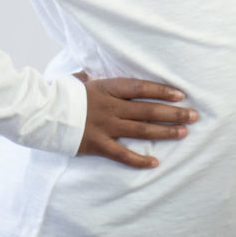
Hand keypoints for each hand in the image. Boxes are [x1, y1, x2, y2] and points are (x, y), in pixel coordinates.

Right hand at [72, 71, 197, 168]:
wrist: (42, 113)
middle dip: (173, 112)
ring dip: (164, 131)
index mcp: (107, 88)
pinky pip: (123, 154)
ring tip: (184, 132)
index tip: (181, 94)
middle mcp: (110, 106)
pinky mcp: (98, 144)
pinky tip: (156, 162)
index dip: (162, 90)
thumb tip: (90, 74)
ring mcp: (105, 126)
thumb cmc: (61, 94)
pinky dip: (139, 160)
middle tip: (193, 115)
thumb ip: (91, 78)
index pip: (141, 88)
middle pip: (147, 109)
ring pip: (141, 130)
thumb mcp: (79, 80)